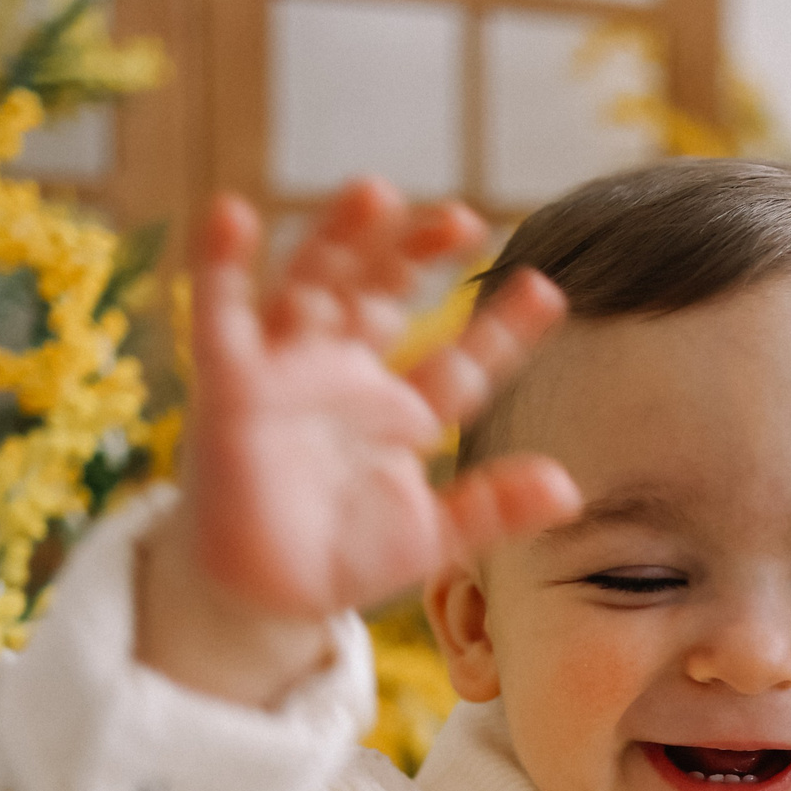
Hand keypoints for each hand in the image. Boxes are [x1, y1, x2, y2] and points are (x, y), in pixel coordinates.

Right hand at [141, 180, 579, 704]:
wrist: (263, 599)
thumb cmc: (345, 559)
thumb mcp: (434, 538)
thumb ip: (494, 509)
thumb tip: (569, 489)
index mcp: (405, 409)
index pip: (464, 359)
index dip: (503, 328)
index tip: (548, 291)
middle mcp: (350, 375)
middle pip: (386, 294)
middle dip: (418, 254)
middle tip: (463, 217)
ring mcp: (290, 373)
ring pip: (315, 285)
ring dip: (341, 238)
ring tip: (374, 192)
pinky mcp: (231, 386)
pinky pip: (222, 317)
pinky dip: (221, 266)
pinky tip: (230, 212)